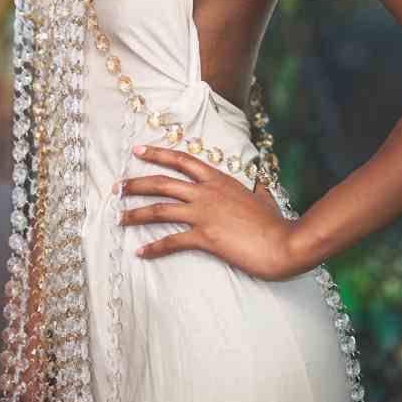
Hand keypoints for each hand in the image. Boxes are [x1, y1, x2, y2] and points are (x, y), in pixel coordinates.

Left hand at [113, 144, 305, 281]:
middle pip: (162, 183)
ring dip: (135, 213)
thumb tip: (258, 184)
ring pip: (160, 209)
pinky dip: (153, 247)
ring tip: (118, 218)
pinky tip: (140, 252)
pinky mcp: (205, 237)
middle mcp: (206, 192)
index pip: (181, 160)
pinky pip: (171, 241)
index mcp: (218, 180)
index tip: (137, 150)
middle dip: (136, 184)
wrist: (284, 243)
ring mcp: (204, 214)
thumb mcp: (263, 197)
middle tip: (117, 188)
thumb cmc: (276, 222)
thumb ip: (255, 189)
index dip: (157, 153)